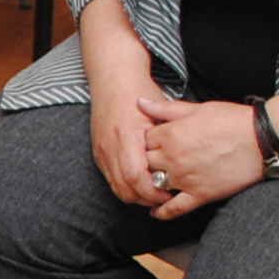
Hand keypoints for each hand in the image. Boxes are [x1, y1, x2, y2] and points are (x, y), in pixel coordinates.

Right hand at [88, 61, 177, 204]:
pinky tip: (141, 183)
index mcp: (127, 137)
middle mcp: (110, 147)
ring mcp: (102, 151)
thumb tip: (180, 163)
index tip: (169, 194)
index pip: (137, 178)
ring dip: (135, 196)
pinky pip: (110, 179)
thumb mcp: (159, 112)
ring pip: (116, 188)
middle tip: (164, 198)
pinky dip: (126, 186)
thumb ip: (167, 137)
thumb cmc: (138, 92)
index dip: (153, 192)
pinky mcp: (98, 154)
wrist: (113, 78)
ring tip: (154, 193)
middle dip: (145, 199)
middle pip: (125, 189)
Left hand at [134, 93, 265, 216]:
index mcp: (170, 134)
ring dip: (153, 183)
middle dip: (148, 160)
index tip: (154, 141)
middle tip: (155, 159)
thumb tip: (140, 102)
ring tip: (154, 181)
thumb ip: (166, 108)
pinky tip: (156, 211)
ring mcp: (185, 178)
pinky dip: (162, 212)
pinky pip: (174, 208)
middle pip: (145, 163)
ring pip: (155, 185)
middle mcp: (173, 158)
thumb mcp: (197, 108)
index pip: (144, 140)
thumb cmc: (233, 121)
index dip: (148, 140)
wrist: (262, 139)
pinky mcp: (199, 194)